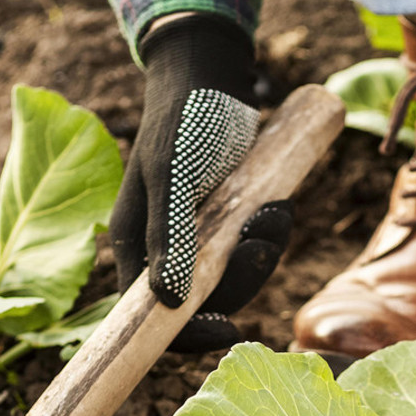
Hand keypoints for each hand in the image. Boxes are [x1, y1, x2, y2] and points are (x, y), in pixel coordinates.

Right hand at [110, 13, 291, 351]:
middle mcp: (164, 250)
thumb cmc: (182, 122)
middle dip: (241, 281)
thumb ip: (168, 235)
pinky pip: (252, 249)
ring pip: (235, 277)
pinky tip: (279, 206)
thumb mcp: (171, 175)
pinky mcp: (228, 224)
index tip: (228, 330)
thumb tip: (168, 301)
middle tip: (260, 245)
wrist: (210, 80)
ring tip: (274, 214)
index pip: (150, 315)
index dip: (186, 335)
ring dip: (262, 254)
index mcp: (135, 246)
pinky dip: (271, 234)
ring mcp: (198, 239)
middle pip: (203, 302)